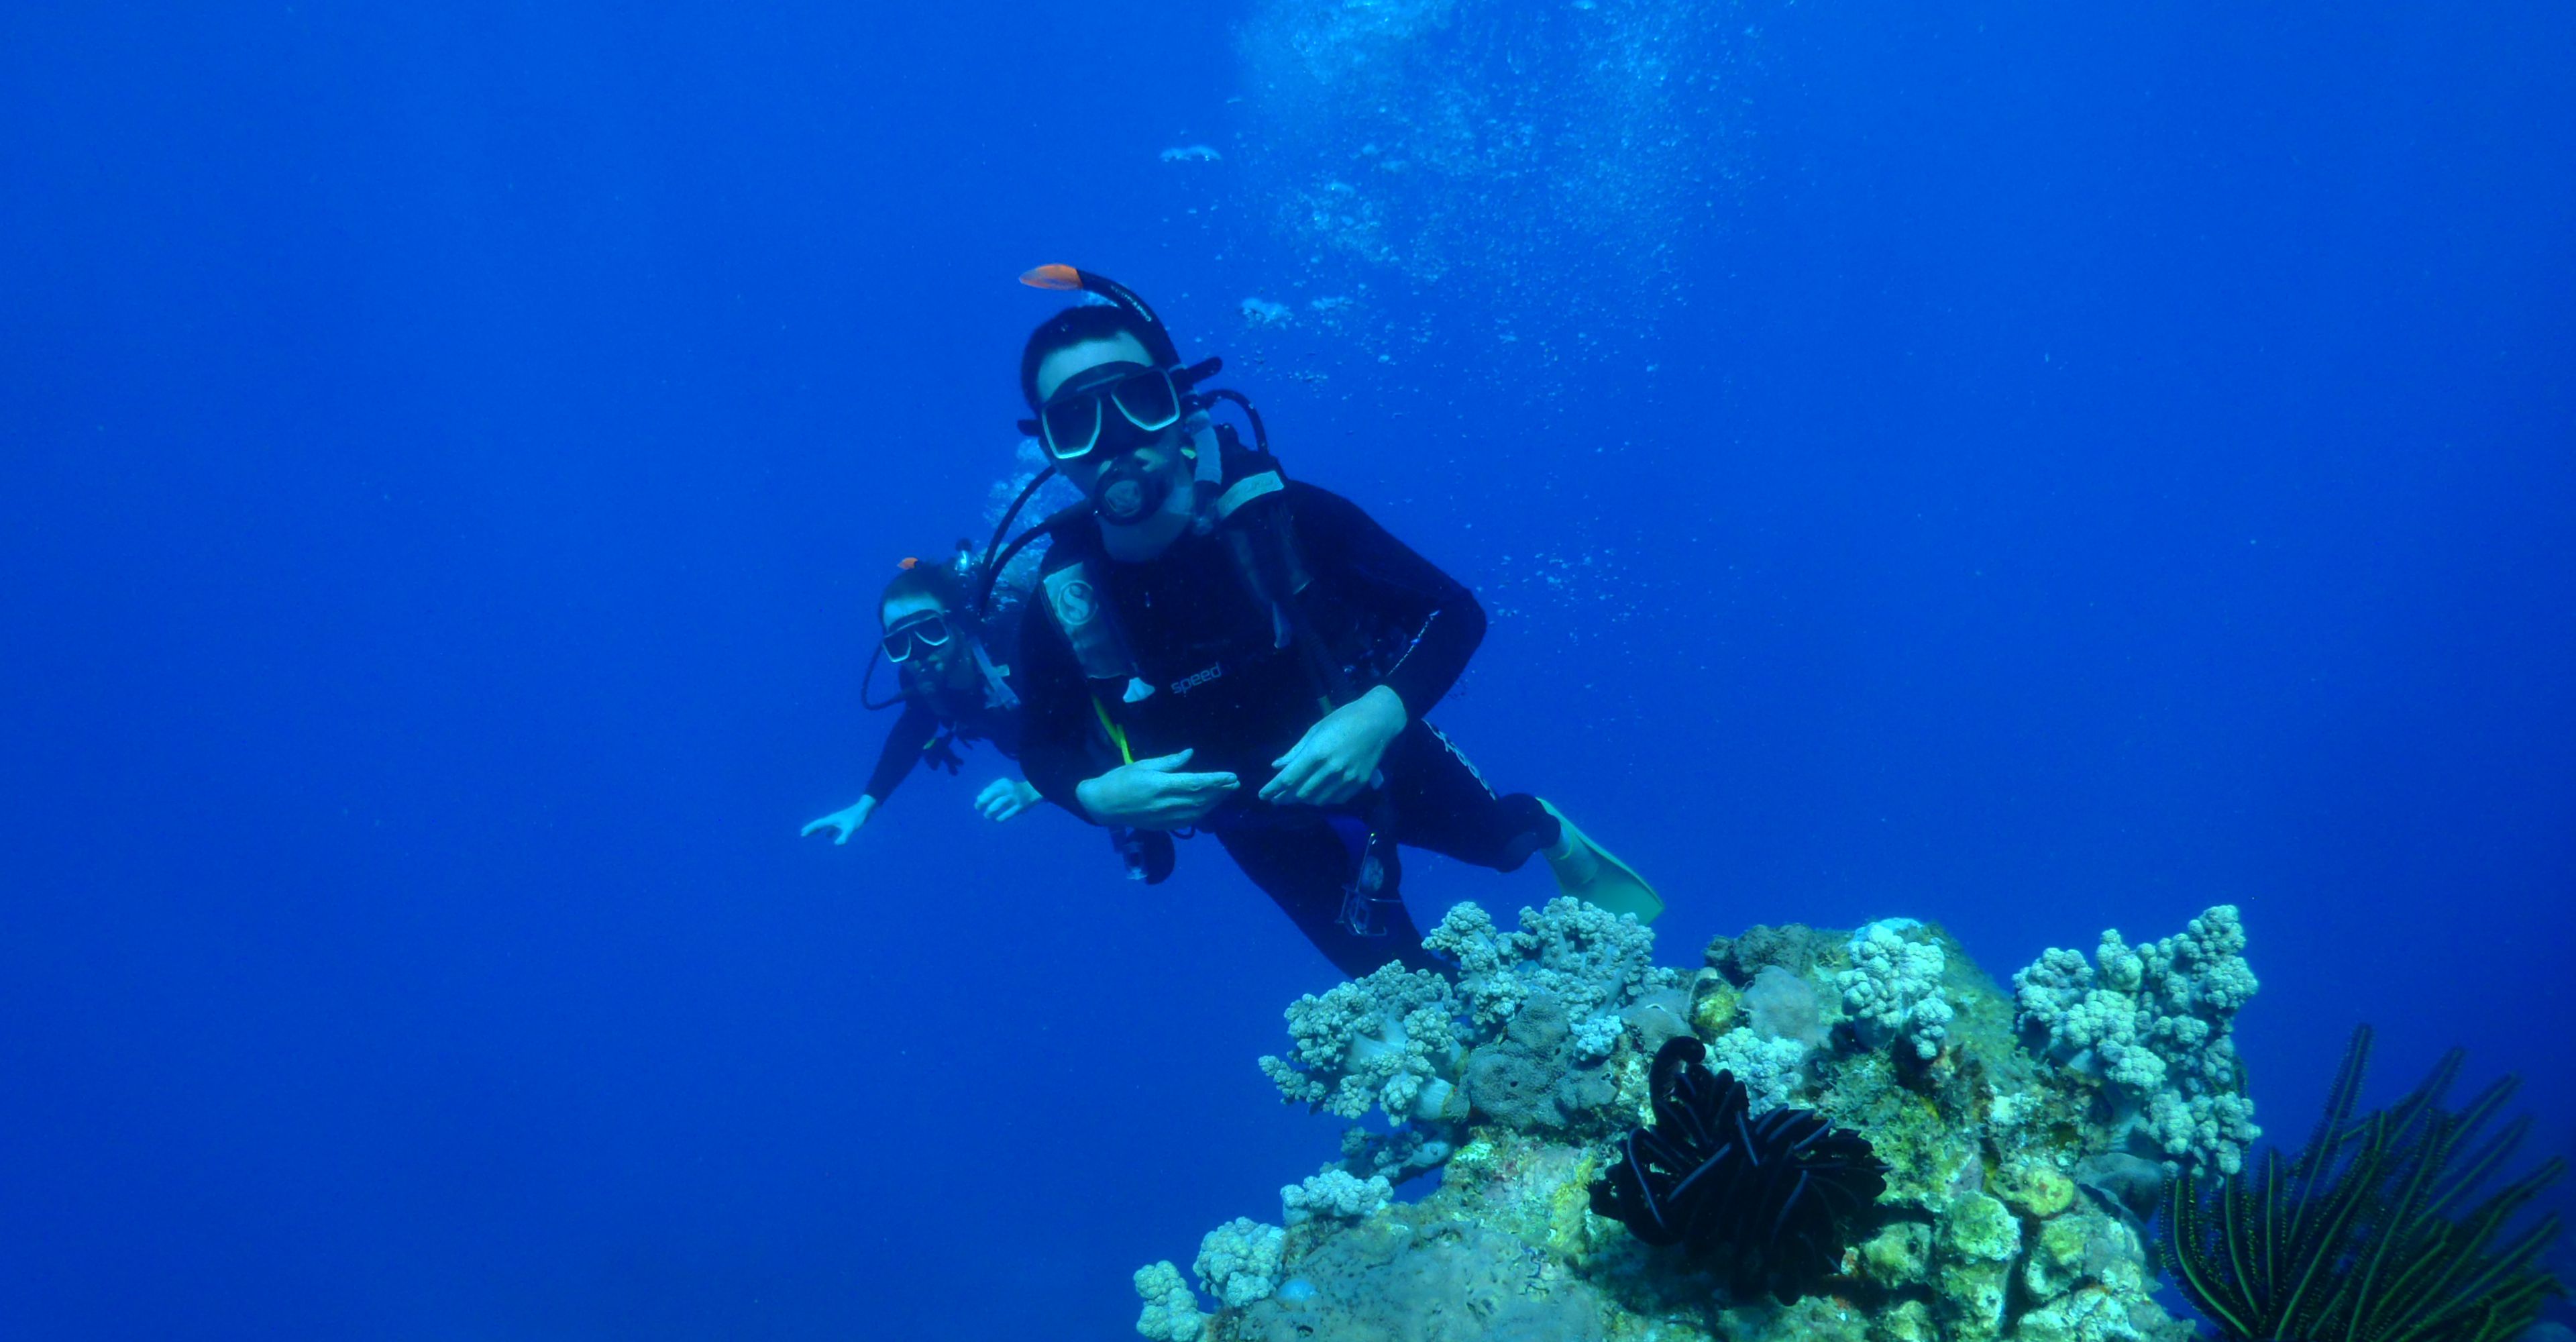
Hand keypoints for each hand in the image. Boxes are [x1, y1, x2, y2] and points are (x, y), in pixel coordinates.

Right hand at [800, 796, 877, 844]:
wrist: (865, 809)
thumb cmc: (857, 818)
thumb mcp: (850, 828)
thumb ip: (844, 836)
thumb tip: (837, 844)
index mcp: (832, 819)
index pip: (818, 824)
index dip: (810, 829)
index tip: (802, 834)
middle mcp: (833, 819)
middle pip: (819, 824)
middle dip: (811, 829)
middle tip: (803, 833)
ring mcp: (837, 820)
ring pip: (824, 825)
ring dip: (818, 830)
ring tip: (812, 834)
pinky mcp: (843, 821)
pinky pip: (832, 827)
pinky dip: (828, 831)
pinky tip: (828, 836)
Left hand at [976, 777, 1044, 821]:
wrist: (1031, 792)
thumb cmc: (1011, 791)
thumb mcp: (1001, 787)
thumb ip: (989, 791)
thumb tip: (978, 799)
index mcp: (1003, 783)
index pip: (988, 790)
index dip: (981, 798)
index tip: (978, 806)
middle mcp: (1008, 788)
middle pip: (993, 793)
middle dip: (983, 801)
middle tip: (978, 808)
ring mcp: (1015, 797)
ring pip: (1000, 802)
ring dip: (991, 810)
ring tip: (987, 816)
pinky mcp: (1020, 806)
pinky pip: (1009, 812)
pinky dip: (1002, 817)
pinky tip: (997, 820)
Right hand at [1074, 748, 1240, 829]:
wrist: (1102, 805)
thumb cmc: (1120, 779)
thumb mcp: (1143, 765)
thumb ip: (1169, 762)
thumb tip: (1191, 754)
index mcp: (1161, 785)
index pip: (1196, 783)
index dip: (1216, 780)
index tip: (1231, 776)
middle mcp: (1166, 804)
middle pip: (1201, 798)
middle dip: (1221, 791)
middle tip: (1235, 783)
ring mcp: (1165, 818)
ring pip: (1198, 811)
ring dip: (1215, 802)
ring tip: (1226, 793)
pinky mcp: (1163, 826)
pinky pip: (1189, 821)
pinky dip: (1203, 812)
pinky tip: (1209, 805)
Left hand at [1260, 685, 1406, 806]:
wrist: (1378, 720)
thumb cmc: (1344, 719)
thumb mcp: (1315, 730)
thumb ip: (1295, 751)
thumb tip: (1277, 766)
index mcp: (1317, 752)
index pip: (1289, 778)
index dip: (1273, 789)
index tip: (1263, 795)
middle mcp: (1331, 769)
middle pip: (1301, 793)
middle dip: (1285, 798)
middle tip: (1276, 799)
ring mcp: (1346, 778)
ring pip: (1317, 800)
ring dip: (1303, 800)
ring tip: (1295, 797)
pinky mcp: (1359, 783)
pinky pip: (1336, 799)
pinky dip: (1323, 799)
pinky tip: (1317, 795)